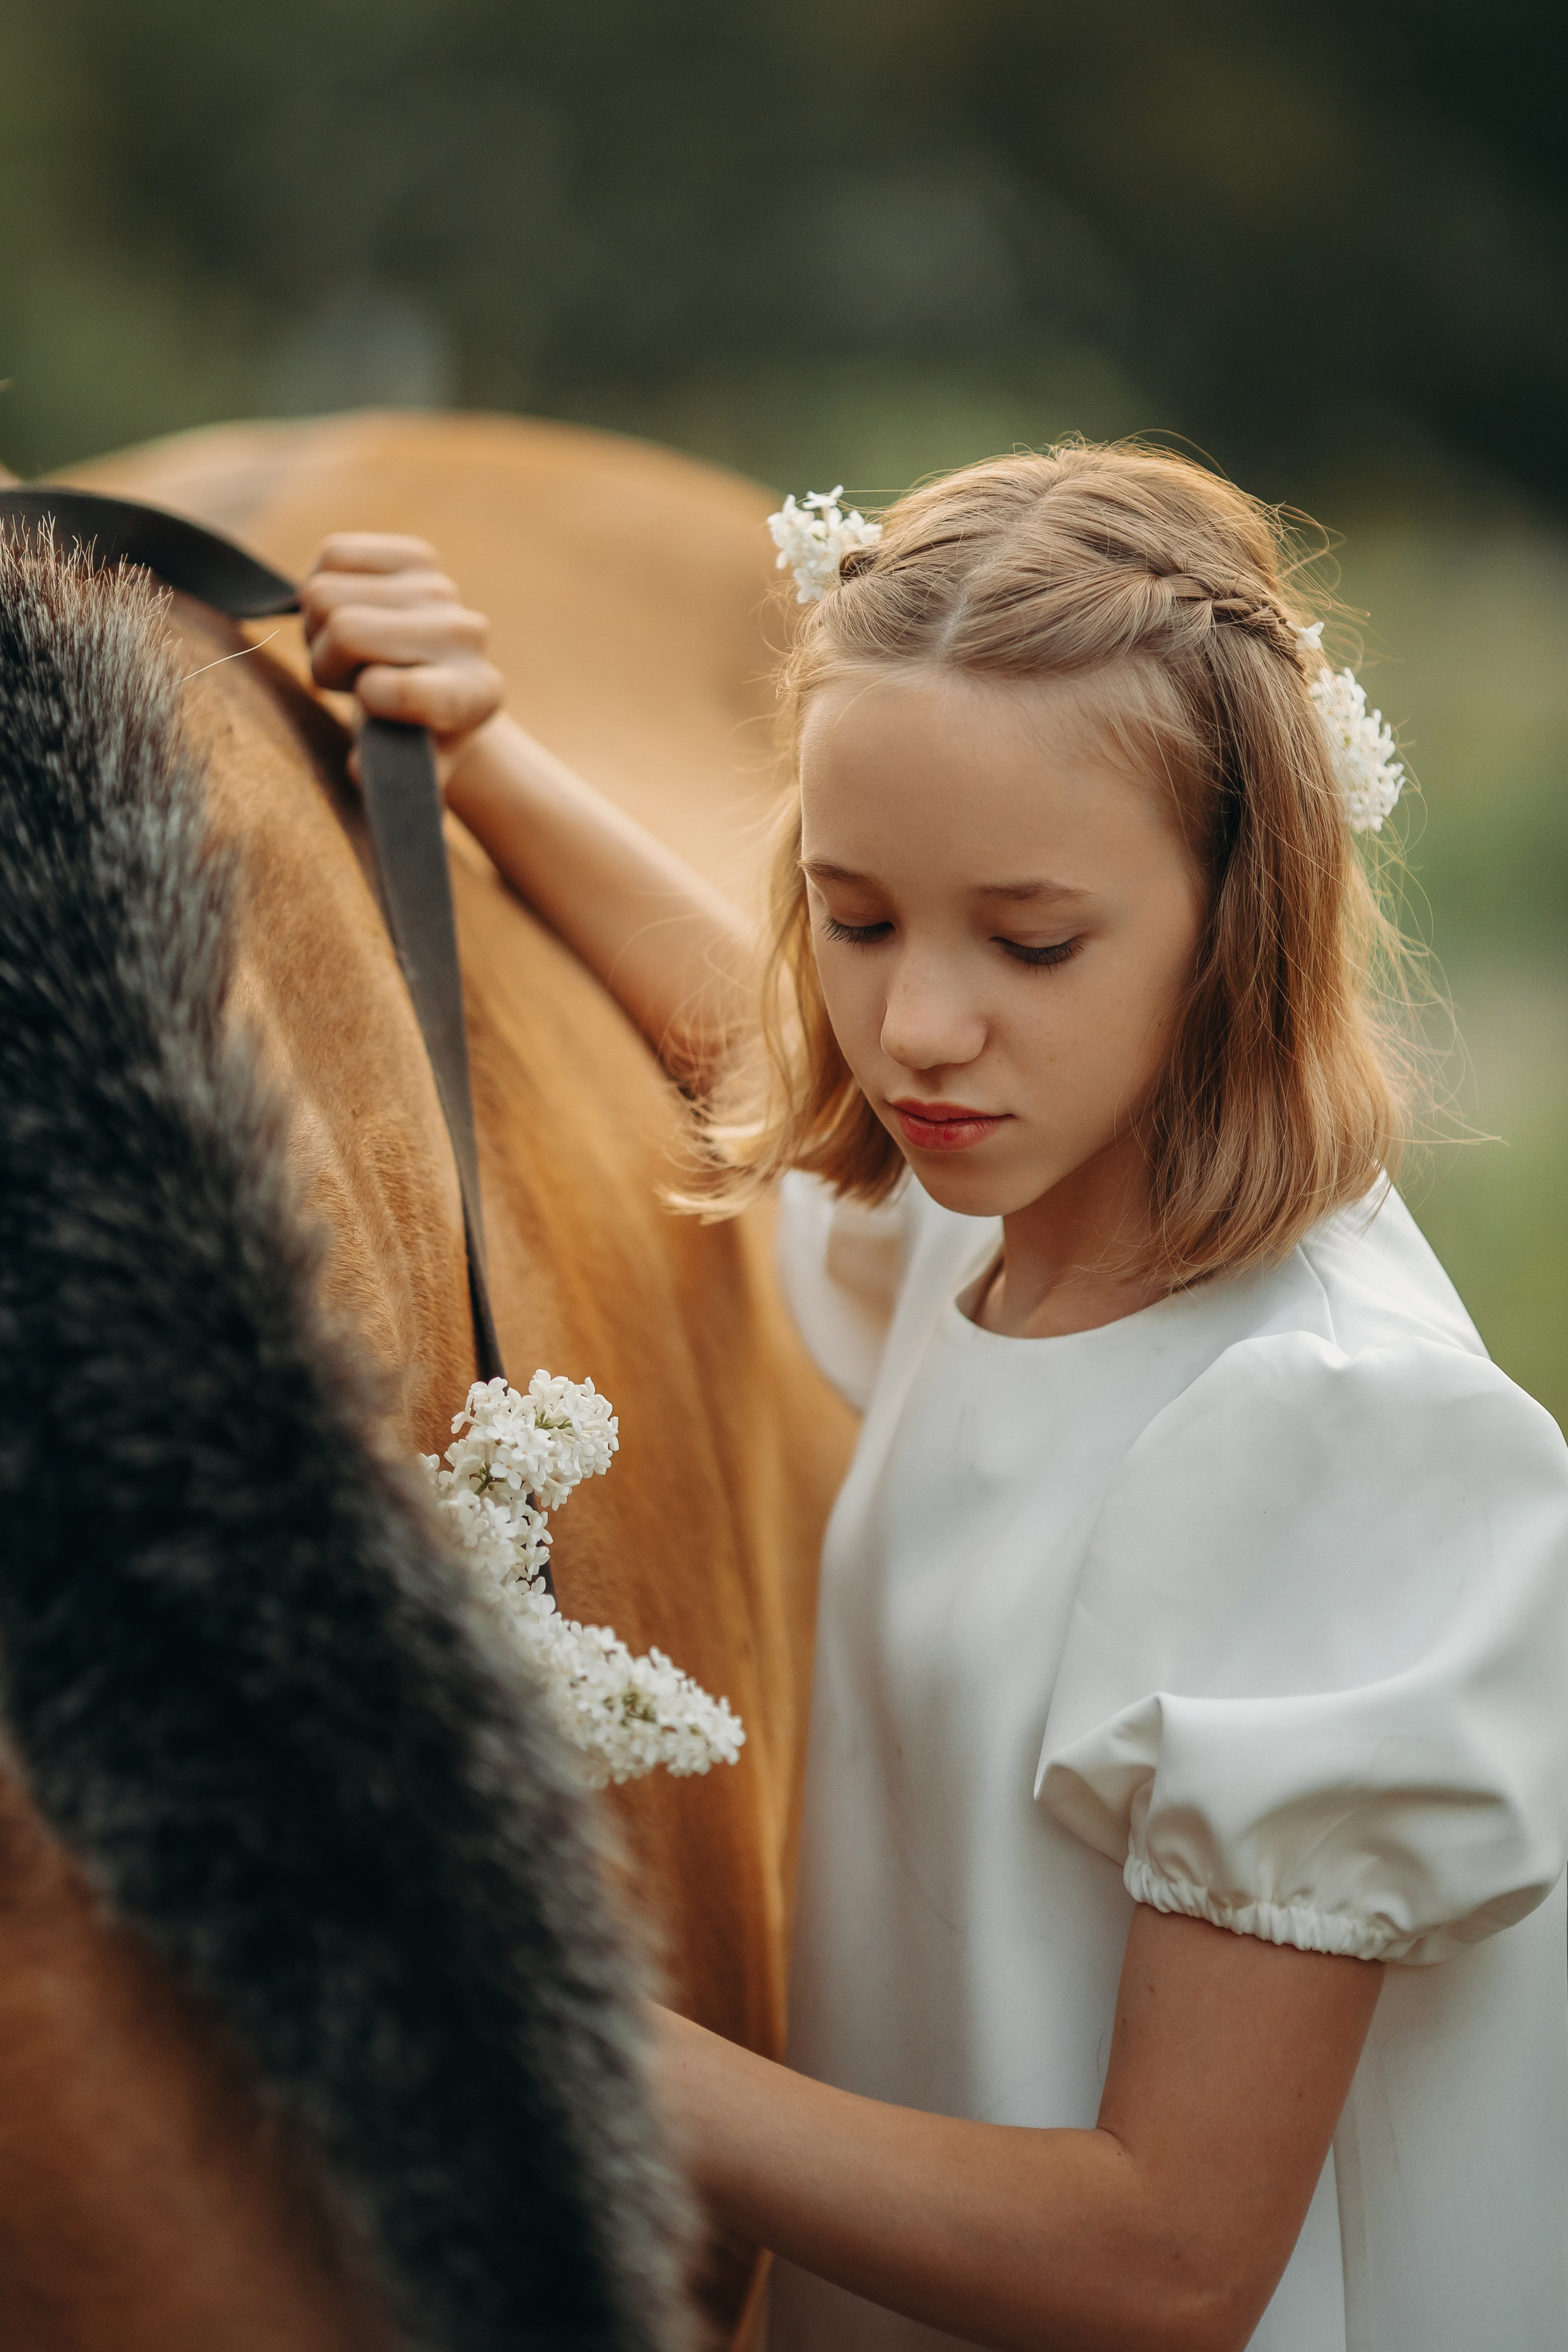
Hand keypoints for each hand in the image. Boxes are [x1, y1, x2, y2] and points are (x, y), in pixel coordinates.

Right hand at [300, 533, 503, 783]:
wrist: (434, 685)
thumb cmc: (412, 735)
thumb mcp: (408, 769)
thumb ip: (388, 780)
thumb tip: (357, 768)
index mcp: (475, 696)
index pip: (407, 689)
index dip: (372, 696)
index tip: (371, 705)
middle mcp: (467, 635)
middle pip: (344, 631)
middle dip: (327, 663)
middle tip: (349, 678)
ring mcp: (441, 589)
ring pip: (325, 594)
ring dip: (319, 628)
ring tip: (351, 650)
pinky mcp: (414, 555)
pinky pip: (333, 554)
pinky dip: (323, 583)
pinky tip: (351, 609)